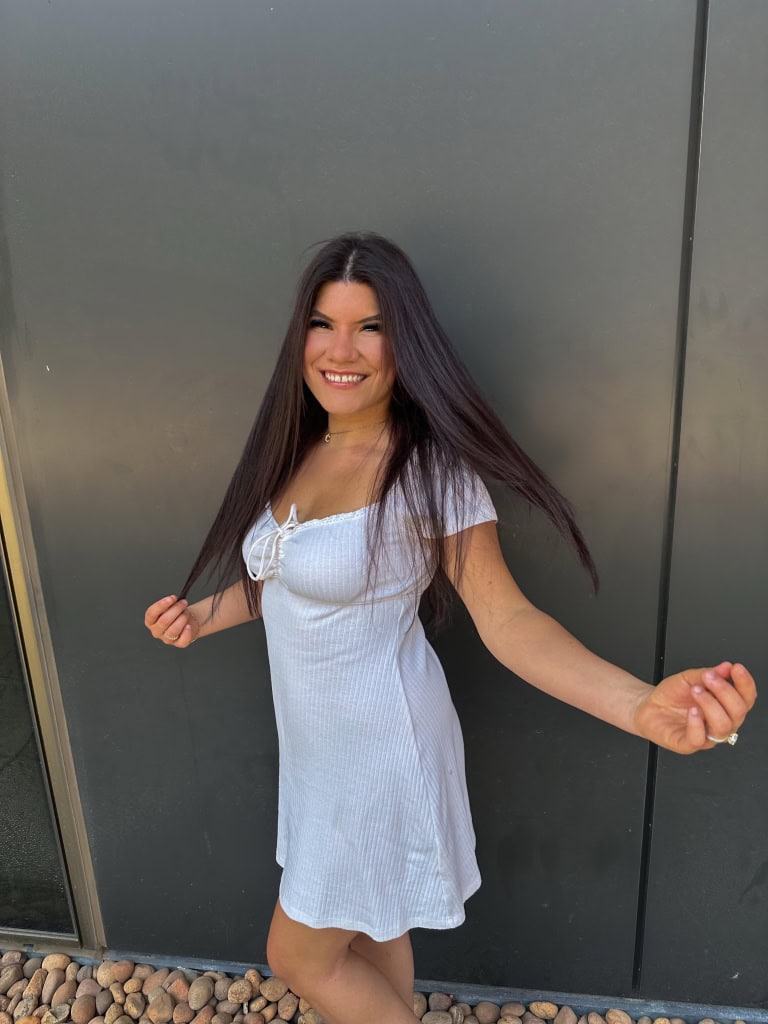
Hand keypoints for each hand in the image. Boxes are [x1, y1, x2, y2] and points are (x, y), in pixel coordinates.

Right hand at [144, 594, 199, 648]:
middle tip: (183, 602)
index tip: (172, 597)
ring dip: (182, 619)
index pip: (151, 614)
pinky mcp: (179, 644)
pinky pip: (182, 640)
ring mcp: (167, 639)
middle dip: (175, 609)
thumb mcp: (170, 606)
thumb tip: (173, 600)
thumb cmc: (177, 613)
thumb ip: (169, 604)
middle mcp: (156, 631)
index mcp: (151, 621)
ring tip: (186, 612)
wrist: (188, 621)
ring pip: (173, 630)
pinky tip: (189, 626)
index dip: (161, 605)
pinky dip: (186, 632)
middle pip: (163, 621)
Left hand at [633, 661, 756, 752]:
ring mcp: (706, 736)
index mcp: (725, 706)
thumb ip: (708, 674)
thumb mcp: (689, 678)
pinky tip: (692, 710)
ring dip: (710, 705)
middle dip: (725, 691)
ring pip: (723, 727)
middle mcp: (720, 722)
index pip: (746, 698)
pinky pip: (699, 739)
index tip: (736, 669)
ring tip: (695, 690)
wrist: (648, 705)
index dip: (745, 684)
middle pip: (738, 712)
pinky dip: (697, 723)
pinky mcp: (687, 744)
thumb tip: (726, 667)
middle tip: (708, 678)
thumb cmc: (671, 695)